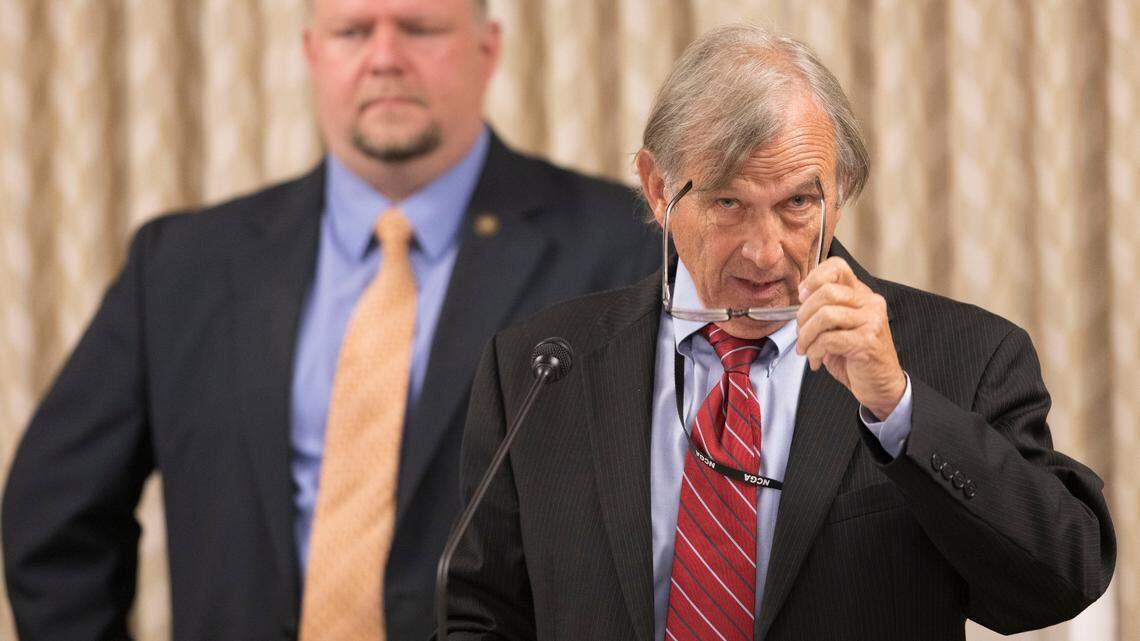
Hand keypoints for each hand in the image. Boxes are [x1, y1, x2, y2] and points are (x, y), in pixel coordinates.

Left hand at [795, 257, 905, 419]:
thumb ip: (823, 310)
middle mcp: (870, 303)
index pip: (837, 267)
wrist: (880, 386)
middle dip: (803, 314)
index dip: (813, 278)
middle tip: (800, 332)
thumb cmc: (855, 357)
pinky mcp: (868, 341)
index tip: (801, 296)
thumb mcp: (837, 328)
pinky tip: (816, 360)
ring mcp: (872, 321)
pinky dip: (814, 351)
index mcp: (861, 295)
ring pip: (825, 315)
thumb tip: (799, 300)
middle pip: (826, 291)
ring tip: (805, 348)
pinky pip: (829, 339)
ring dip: (807, 335)